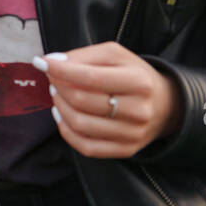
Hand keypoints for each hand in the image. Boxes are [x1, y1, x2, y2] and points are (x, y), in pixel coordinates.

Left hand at [32, 42, 185, 157]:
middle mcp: (139, 110)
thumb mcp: (115, 56)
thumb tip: (51, 62)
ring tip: (58, 94)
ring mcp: (133, 133)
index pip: (90, 78)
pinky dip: (65, 130)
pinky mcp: (126, 150)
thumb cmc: (132, 74)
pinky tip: (62, 115)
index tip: (40, 61)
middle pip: (81, 101)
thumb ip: (83, 56)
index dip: (60, 70)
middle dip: (58, 87)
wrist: (164, 104)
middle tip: (53, 79)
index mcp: (139, 81)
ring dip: (59, 106)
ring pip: (80, 124)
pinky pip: (85, 146)